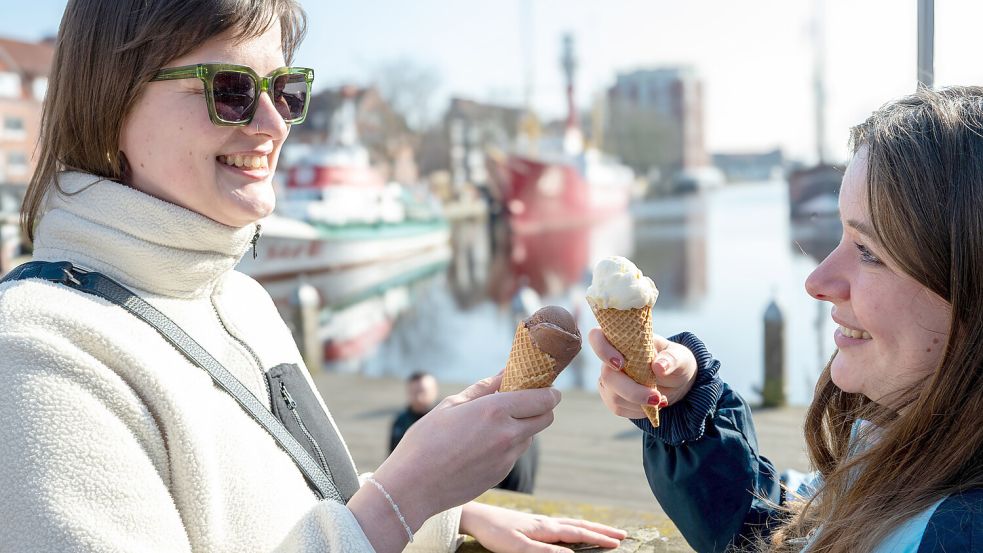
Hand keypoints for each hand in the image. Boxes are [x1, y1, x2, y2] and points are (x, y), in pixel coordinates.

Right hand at [372, 373, 560, 530]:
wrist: (413, 486)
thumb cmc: (425, 440)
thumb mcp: (451, 406)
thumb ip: (482, 388)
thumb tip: (503, 374)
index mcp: (495, 411)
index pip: (544, 399)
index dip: (549, 391)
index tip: (543, 386)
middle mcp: (508, 435)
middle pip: (546, 418)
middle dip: (541, 407)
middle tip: (522, 401)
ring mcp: (506, 458)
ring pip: (530, 436)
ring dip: (522, 426)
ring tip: (492, 424)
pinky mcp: (501, 474)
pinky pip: (513, 454)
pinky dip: (507, 445)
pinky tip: (480, 445)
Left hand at [460, 501, 626, 551]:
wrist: (476, 517)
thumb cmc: (495, 533)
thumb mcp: (518, 547)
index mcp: (546, 528)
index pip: (578, 533)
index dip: (599, 538)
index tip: (618, 542)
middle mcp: (546, 523)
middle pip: (580, 526)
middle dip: (601, 531)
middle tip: (622, 535)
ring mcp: (539, 522)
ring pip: (571, 524)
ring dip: (590, 528)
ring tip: (604, 532)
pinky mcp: (532, 524)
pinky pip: (561, 526)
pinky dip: (574, 528)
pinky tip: (572, 532)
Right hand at [588, 330, 696, 418]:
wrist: (676, 382)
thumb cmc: (675, 362)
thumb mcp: (681, 357)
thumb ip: (672, 359)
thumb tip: (658, 366)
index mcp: (623, 340)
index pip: (596, 337)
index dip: (602, 349)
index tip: (621, 363)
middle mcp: (610, 359)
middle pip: (607, 375)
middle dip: (632, 390)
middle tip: (656, 397)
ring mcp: (609, 379)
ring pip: (612, 395)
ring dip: (639, 403)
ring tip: (660, 399)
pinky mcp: (612, 397)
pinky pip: (618, 408)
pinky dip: (638, 410)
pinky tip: (651, 405)